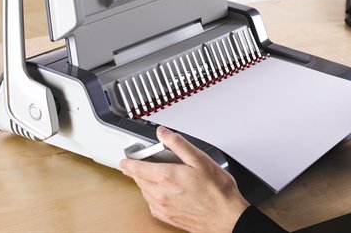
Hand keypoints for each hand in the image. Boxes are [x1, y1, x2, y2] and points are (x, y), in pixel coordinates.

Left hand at [120, 126, 249, 232]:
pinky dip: (150, 196)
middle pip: (139, 180)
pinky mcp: (169, 217)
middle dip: (135, 171)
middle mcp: (161, 194)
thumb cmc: (217, 191)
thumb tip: (163, 133)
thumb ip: (178, 144)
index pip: (138, 168)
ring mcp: (164, 208)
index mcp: (167, 177)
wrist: (226, 218)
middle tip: (135, 164)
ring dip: (143, 183)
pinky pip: (152, 205)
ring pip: (145, 193)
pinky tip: (159, 192)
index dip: (129, 162)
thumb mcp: (200, 159)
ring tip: (148, 175)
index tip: (124, 160)